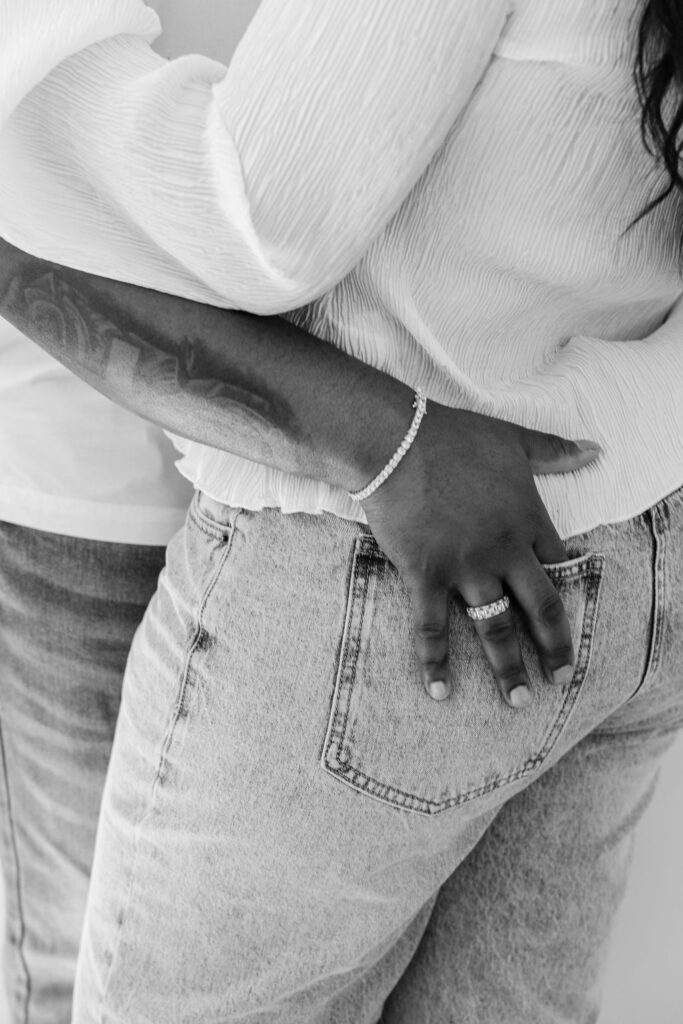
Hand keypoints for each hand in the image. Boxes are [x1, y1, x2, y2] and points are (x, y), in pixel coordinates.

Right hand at [360, 402, 600, 706]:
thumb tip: (594, 449)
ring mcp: (466, 567)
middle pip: (541, 608)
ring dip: (509, 668)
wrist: (397, 442)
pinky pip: (432, 628)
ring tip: (520, 701)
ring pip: (496, 627)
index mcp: (528, 520)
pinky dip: (435, 662)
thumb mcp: (513, 439)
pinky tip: (440, 692)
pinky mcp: (427, 575)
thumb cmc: (454, 437)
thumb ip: (554, 451)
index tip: (569, 621)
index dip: (568, 596)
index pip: (559, 568)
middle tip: (560, 678)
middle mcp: (504, 551)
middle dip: (554, 647)